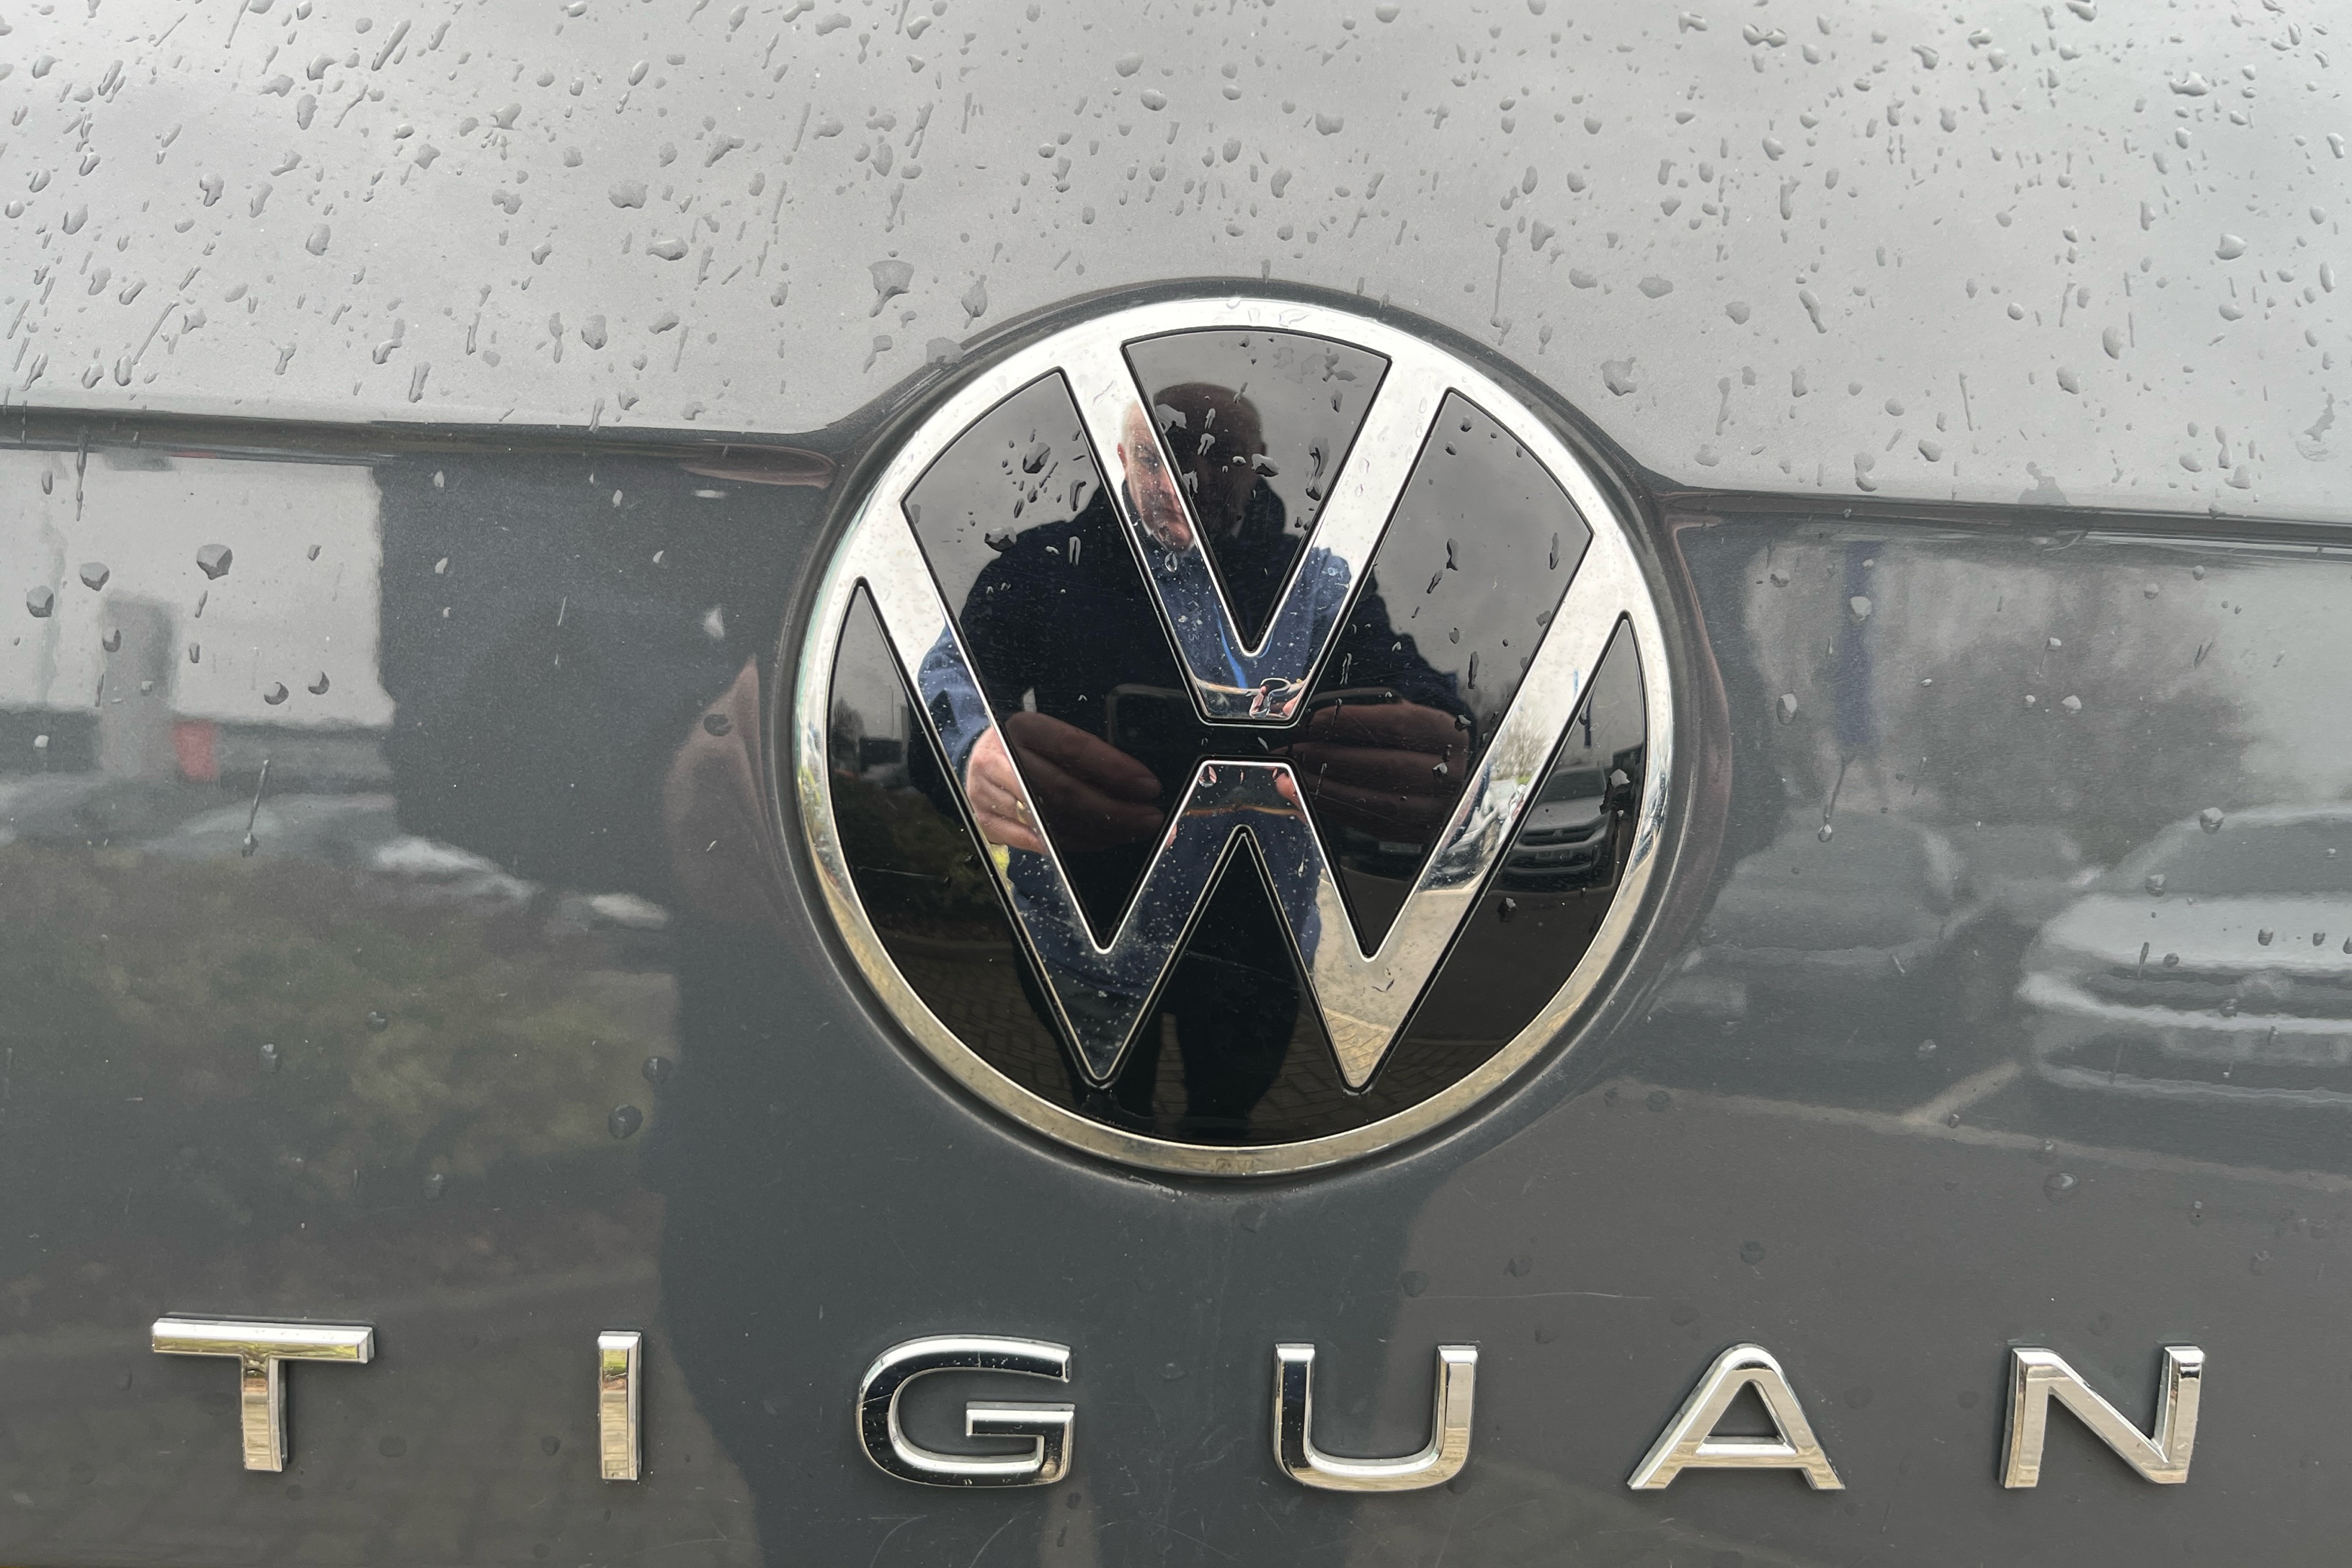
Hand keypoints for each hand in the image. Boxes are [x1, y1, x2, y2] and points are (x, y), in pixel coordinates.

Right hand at [966, 713, 1162, 852]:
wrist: (977, 756)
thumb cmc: (1029, 746)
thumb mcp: (1053, 736)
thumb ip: (1092, 756)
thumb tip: (1143, 785)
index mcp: (1024, 728)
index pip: (1075, 748)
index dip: (1115, 769)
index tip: (1149, 786)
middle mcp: (1002, 758)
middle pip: (1066, 791)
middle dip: (1115, 810)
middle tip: (1149, 819)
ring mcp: (990, 793)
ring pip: (1054, 821)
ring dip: (1100, 832)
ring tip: (1131, 832)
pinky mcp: (986, 822)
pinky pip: (1038, 842)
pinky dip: (1073, 845)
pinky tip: (1100, 841)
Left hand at [1284, 701, 1470, 839]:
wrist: (1448, 774)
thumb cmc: (1413, 735)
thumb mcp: (1395, 710)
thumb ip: (1352, 709)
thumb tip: (1295, 707)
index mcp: (1448, 732)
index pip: (1398, 725)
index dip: (1351, 723)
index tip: (1313, 721)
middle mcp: (1450, 773)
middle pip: (1386, 767)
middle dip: (1331, 759)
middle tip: (1295, 750)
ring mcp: (1437, 808)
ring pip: (1378, 803)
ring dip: (1327, 790)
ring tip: (1291, 777)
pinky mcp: (1418, 834)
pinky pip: (1372, 826)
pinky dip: (1335, 811)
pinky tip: (1307, 798)